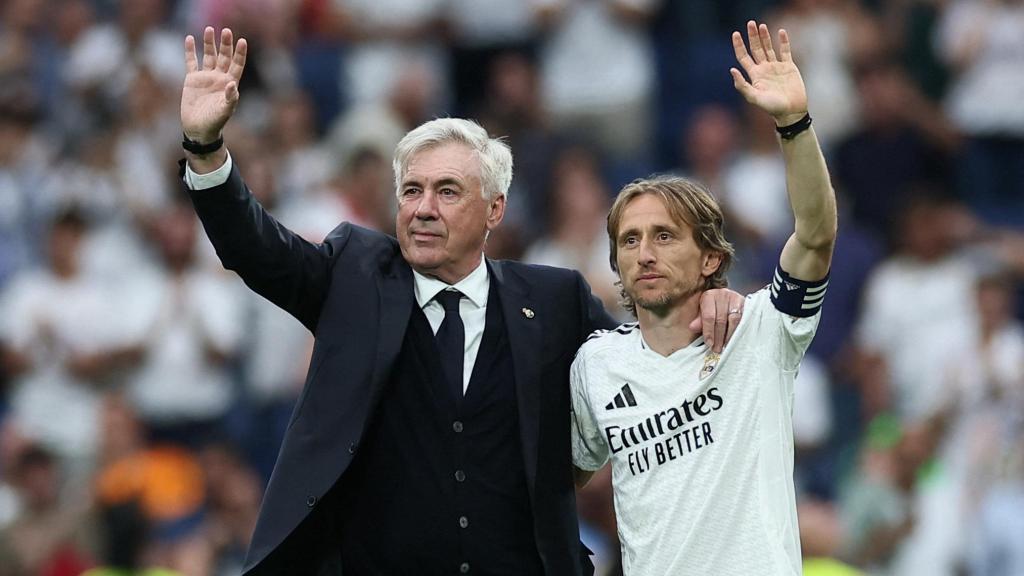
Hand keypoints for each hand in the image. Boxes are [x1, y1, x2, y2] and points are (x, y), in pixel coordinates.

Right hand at [181, 27, 246, 142]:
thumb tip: (232, 84)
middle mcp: (219, 78)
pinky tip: (190, 39)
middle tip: (227, 31)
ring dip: (209, 43)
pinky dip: (190, 51)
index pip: (237, 65)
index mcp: (230, 84)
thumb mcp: (225, 111)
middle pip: (224, 57)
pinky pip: (191, 62)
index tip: (242, 41)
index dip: (240, 53)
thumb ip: (230, 98)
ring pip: (208, 56)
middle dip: (225, 44)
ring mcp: (206, 77)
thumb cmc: (215, 122)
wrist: (199, 128)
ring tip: (209, 29)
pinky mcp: (192, 79)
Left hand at [689, 289, 744, 352]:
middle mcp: (723, 295)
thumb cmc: (712, 307)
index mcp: (709, 296)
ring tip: (725, 346)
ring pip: (734, 320)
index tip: (709, 343)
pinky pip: (744, 320)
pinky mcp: (746, 304)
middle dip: (719, 337)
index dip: (709, 331)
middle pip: (721, 319)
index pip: (709, 316)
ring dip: (729, 336)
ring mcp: (736, 299)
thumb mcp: (702, 311)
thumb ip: (699, 320)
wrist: (726, 298)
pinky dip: (739, 331)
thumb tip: (693, 327)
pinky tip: (735, 340)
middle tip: (717, 349)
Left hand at [730, 21, 807, 125]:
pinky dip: (783, 41)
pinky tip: (781, 32)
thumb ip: (743, 85)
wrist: (791, 111)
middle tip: (750, 23)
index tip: (736, 33)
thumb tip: (732, 70)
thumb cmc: (772, 108)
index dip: (739, 45)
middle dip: (752, 37)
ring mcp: (776, 67)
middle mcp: (764, 69)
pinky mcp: (788, 67)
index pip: (743, 57)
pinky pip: (785, 51)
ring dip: (765, 36)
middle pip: (755, 49)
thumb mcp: (755, 98)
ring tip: (761, 25)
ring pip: (769, 48)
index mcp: (754, 75)